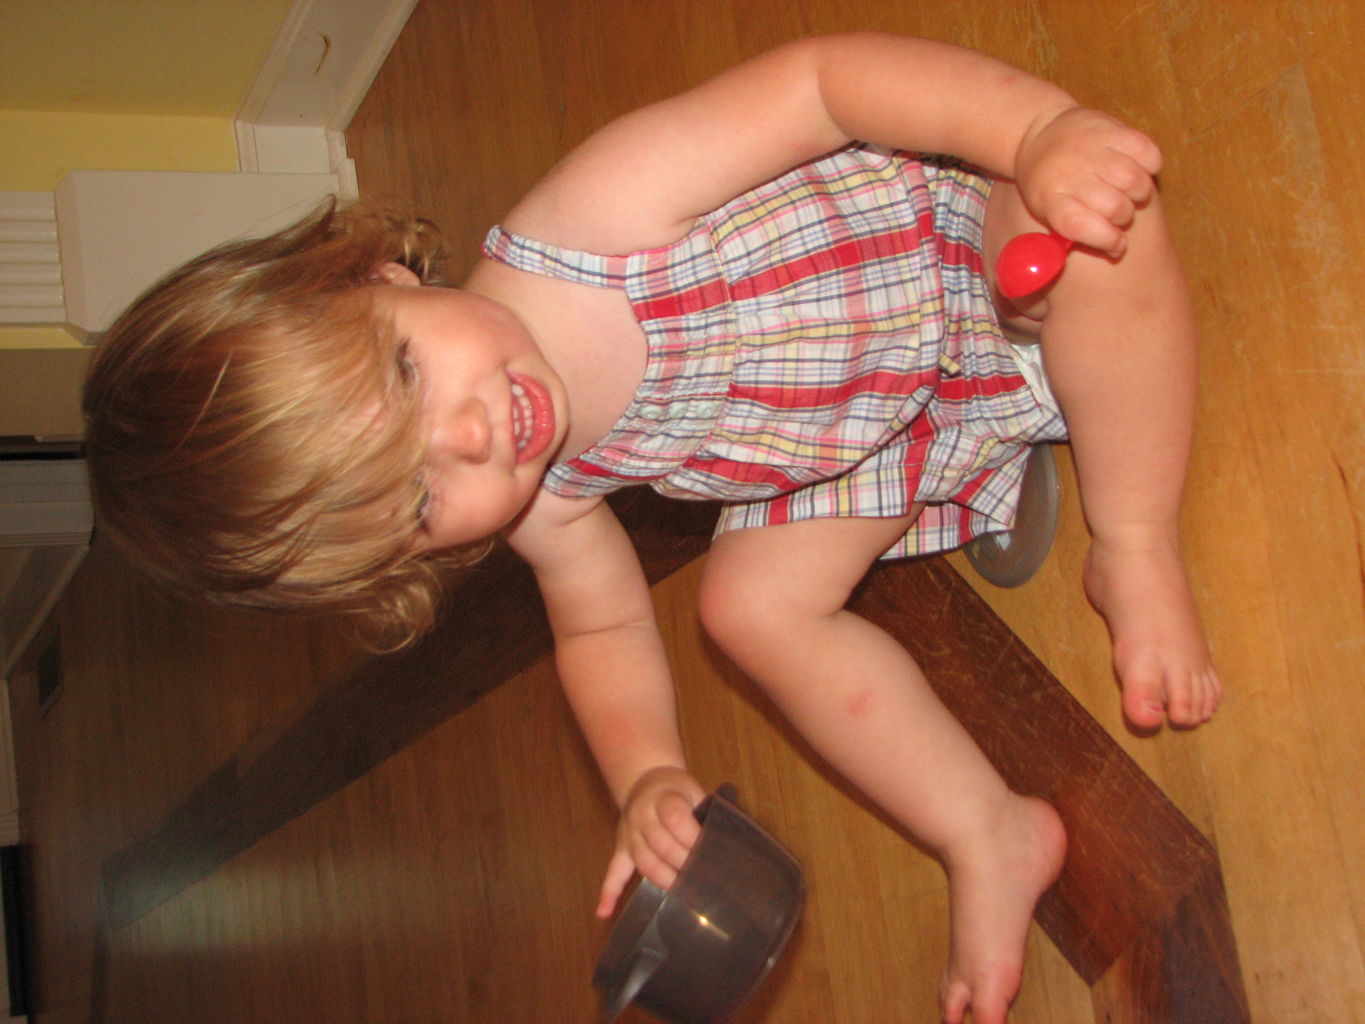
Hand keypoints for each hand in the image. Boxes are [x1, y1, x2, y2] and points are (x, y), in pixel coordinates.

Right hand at [596, 766, 706, 918]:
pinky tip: (604, 912)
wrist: (645, 780)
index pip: (676, 819)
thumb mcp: (694, 791)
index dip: (693, 838)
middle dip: (684, 864)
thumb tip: (723, 845)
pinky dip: (608, 892)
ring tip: (684, 893)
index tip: (710, 853)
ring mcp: (628, 834)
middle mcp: (641, 816)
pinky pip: (613, 871)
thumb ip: (705, 814)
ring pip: (643, 862)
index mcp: (663, 798)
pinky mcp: (621, 849)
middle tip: (704, 878)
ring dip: (664, 880)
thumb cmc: (676, 791)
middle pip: (661, 845)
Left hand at [1014, 106, 1163, 257]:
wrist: (1041, 135)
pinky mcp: (1111, 128)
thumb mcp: (1047, 211)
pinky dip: (1151, 165)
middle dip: (1124, 217)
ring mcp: (1090, 148)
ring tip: (1131, 193)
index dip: (1106, 241)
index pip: (1080, 226)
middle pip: (1113, 206)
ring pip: (1133, 180)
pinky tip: (1140, 169)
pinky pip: (1147, 152)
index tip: (1117, 246)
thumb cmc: (1051, 185)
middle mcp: (1069, 173)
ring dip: (1140, 193)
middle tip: (1120, 214)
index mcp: (1050, 199)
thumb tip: (1115, 252)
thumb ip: (1073, 233)